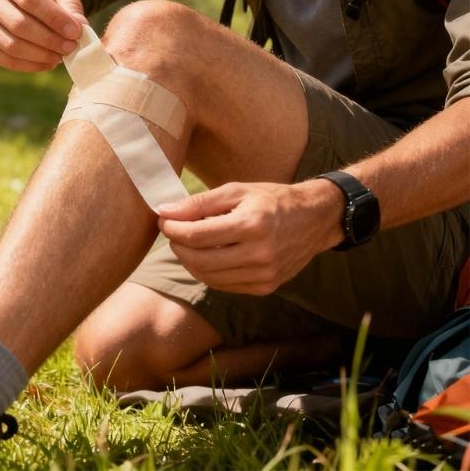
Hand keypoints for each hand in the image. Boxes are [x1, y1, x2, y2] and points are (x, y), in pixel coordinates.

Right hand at [0, 0, 86, 71]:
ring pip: (12, 46)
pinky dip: (30, 66)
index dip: (54, 18)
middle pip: (19, 25)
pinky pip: (6, 61)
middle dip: (49, 40)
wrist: (14, 1)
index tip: (75, 32)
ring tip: (61, 56)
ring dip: (41, 55)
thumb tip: (80, 26)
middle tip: (70, 48)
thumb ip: (71, 6)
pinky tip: (48, 63)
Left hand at [157, 180, 343, 294]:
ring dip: (189, 260)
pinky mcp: (266, 288)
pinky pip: (224, 285)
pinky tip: (206, 254)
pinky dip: (207, 271)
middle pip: (199, 260)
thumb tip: (166, 211)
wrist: (315, 219)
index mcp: (252, 225)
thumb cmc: (272, 199)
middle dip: (177, 246)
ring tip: (187, 241)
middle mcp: (260, 254)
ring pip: (208, 277)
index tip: (163, 219)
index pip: (197, 235)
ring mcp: (264, 275)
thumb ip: (200, 203)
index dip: (173, 228)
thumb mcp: (236, 191)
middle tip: (172, 231)